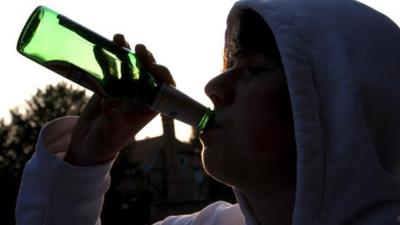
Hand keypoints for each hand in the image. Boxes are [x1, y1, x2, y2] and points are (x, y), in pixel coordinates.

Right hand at [63, 34, 174, 165]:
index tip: (155, 67)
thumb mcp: (112, 130)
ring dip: (126, 52)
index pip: (164, 88)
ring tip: (120, 39)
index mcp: (149, 107)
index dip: (163, 75)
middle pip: (147, 72)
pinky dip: (107, 56)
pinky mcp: (107, 85)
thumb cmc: (106, 142)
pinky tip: (103, 46)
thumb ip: (113, 116)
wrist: (87, 144)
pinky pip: (110, 68)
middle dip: (145, 59)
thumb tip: (111, 101)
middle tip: (139, 49)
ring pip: (129, 66)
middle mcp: (140, 95)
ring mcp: (124, 88)